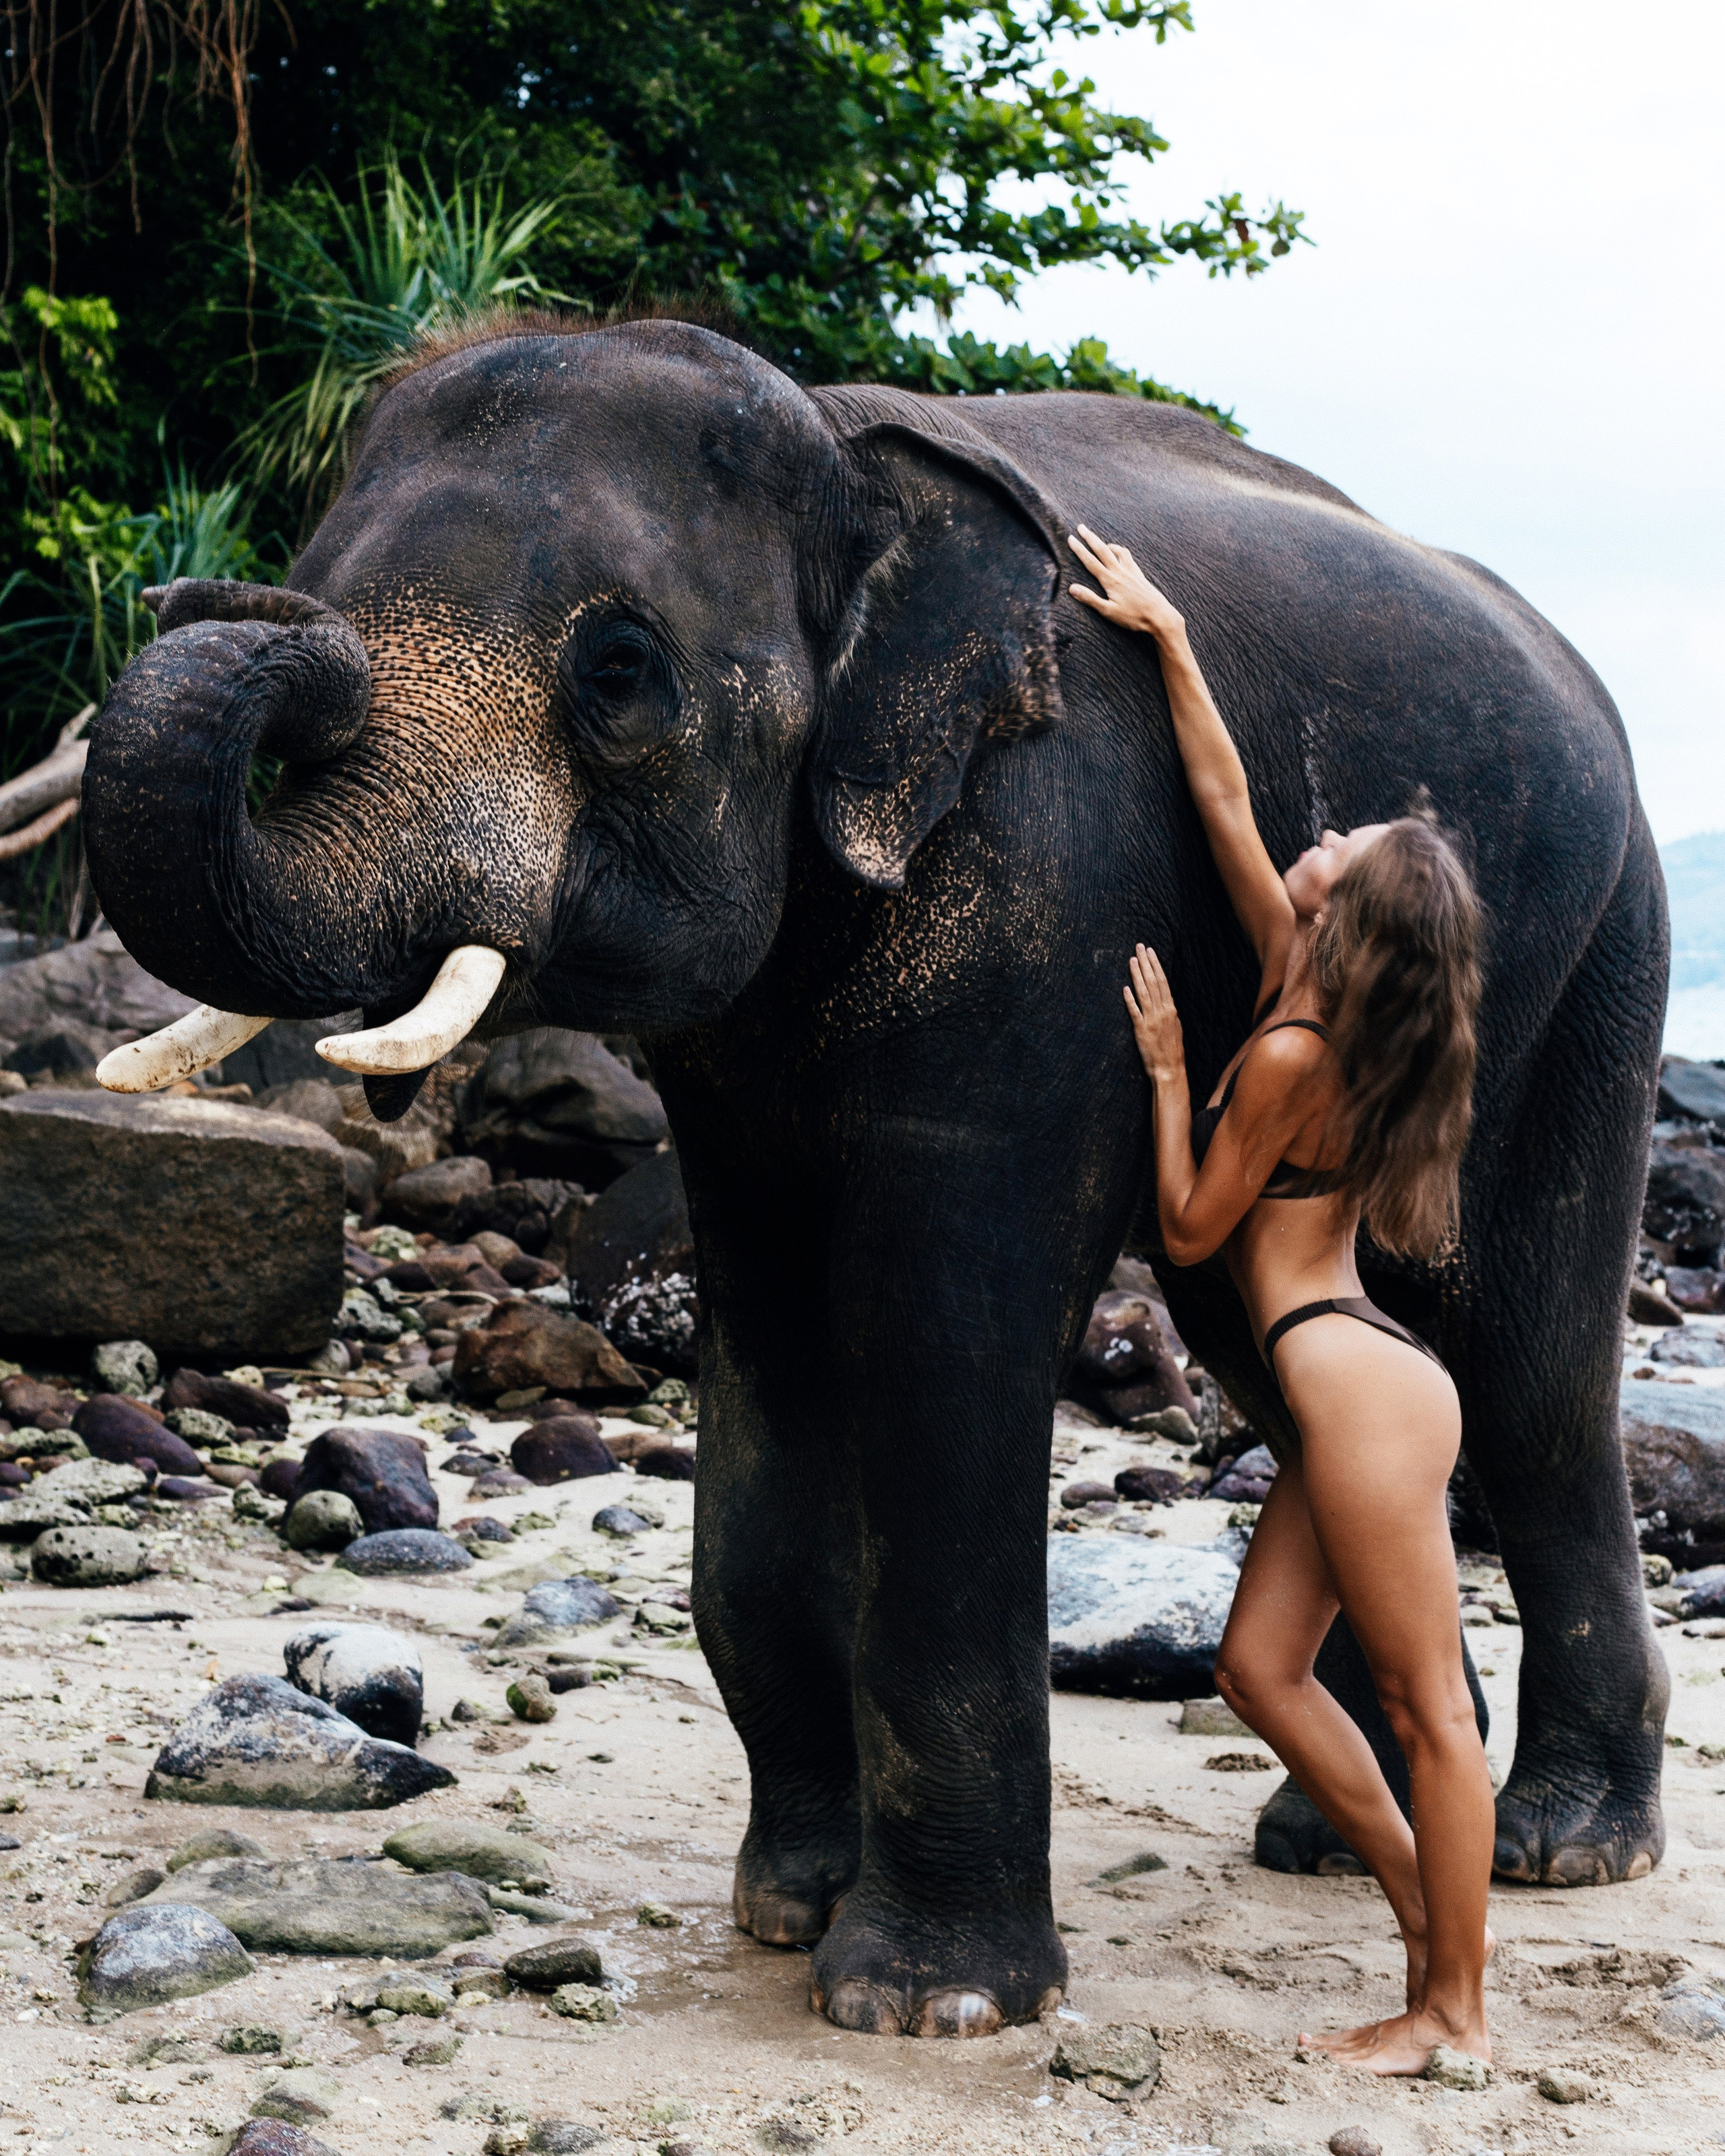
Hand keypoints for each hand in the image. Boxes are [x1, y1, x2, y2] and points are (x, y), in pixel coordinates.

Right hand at [1067, 525, 1185, 641]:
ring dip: (1107, 544)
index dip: (1079, 550)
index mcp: (1110, 581)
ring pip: (1117, 551)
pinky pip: (1128, 557)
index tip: (1071, 539)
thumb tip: (1072, 588)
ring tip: (1100, 542)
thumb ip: (1090, 599)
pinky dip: (1121, 551)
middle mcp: (1120, 572)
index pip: (1090, 562)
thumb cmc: (1133, 617)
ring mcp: (1131, 571)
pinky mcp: (1139, 575)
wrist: (1159, 615)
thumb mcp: (1108, 612)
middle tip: (1081, 527)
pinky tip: (1120, 554)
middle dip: (1090, 538)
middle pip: (1102, 550)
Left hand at [1124, 943, 1183, 1082]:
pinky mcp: (1142, 1030)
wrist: (1169, 1069)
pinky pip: (1135, 1012)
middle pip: (1153, 982)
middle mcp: (1162, 1011)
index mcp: (1171, 1009)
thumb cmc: (1172, 1050)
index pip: (1162, 981)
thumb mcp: (1175, 1027)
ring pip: (1144, 992)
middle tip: (1139, 947)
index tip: (1150, 951)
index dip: (1155, 965)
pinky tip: (1125, 988)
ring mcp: (1152, 1020)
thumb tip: (1165, 1000)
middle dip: (1145, 963)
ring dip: (1137, 975)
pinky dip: (1130, 999)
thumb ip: (1169, 1012)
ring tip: (1132, 960)